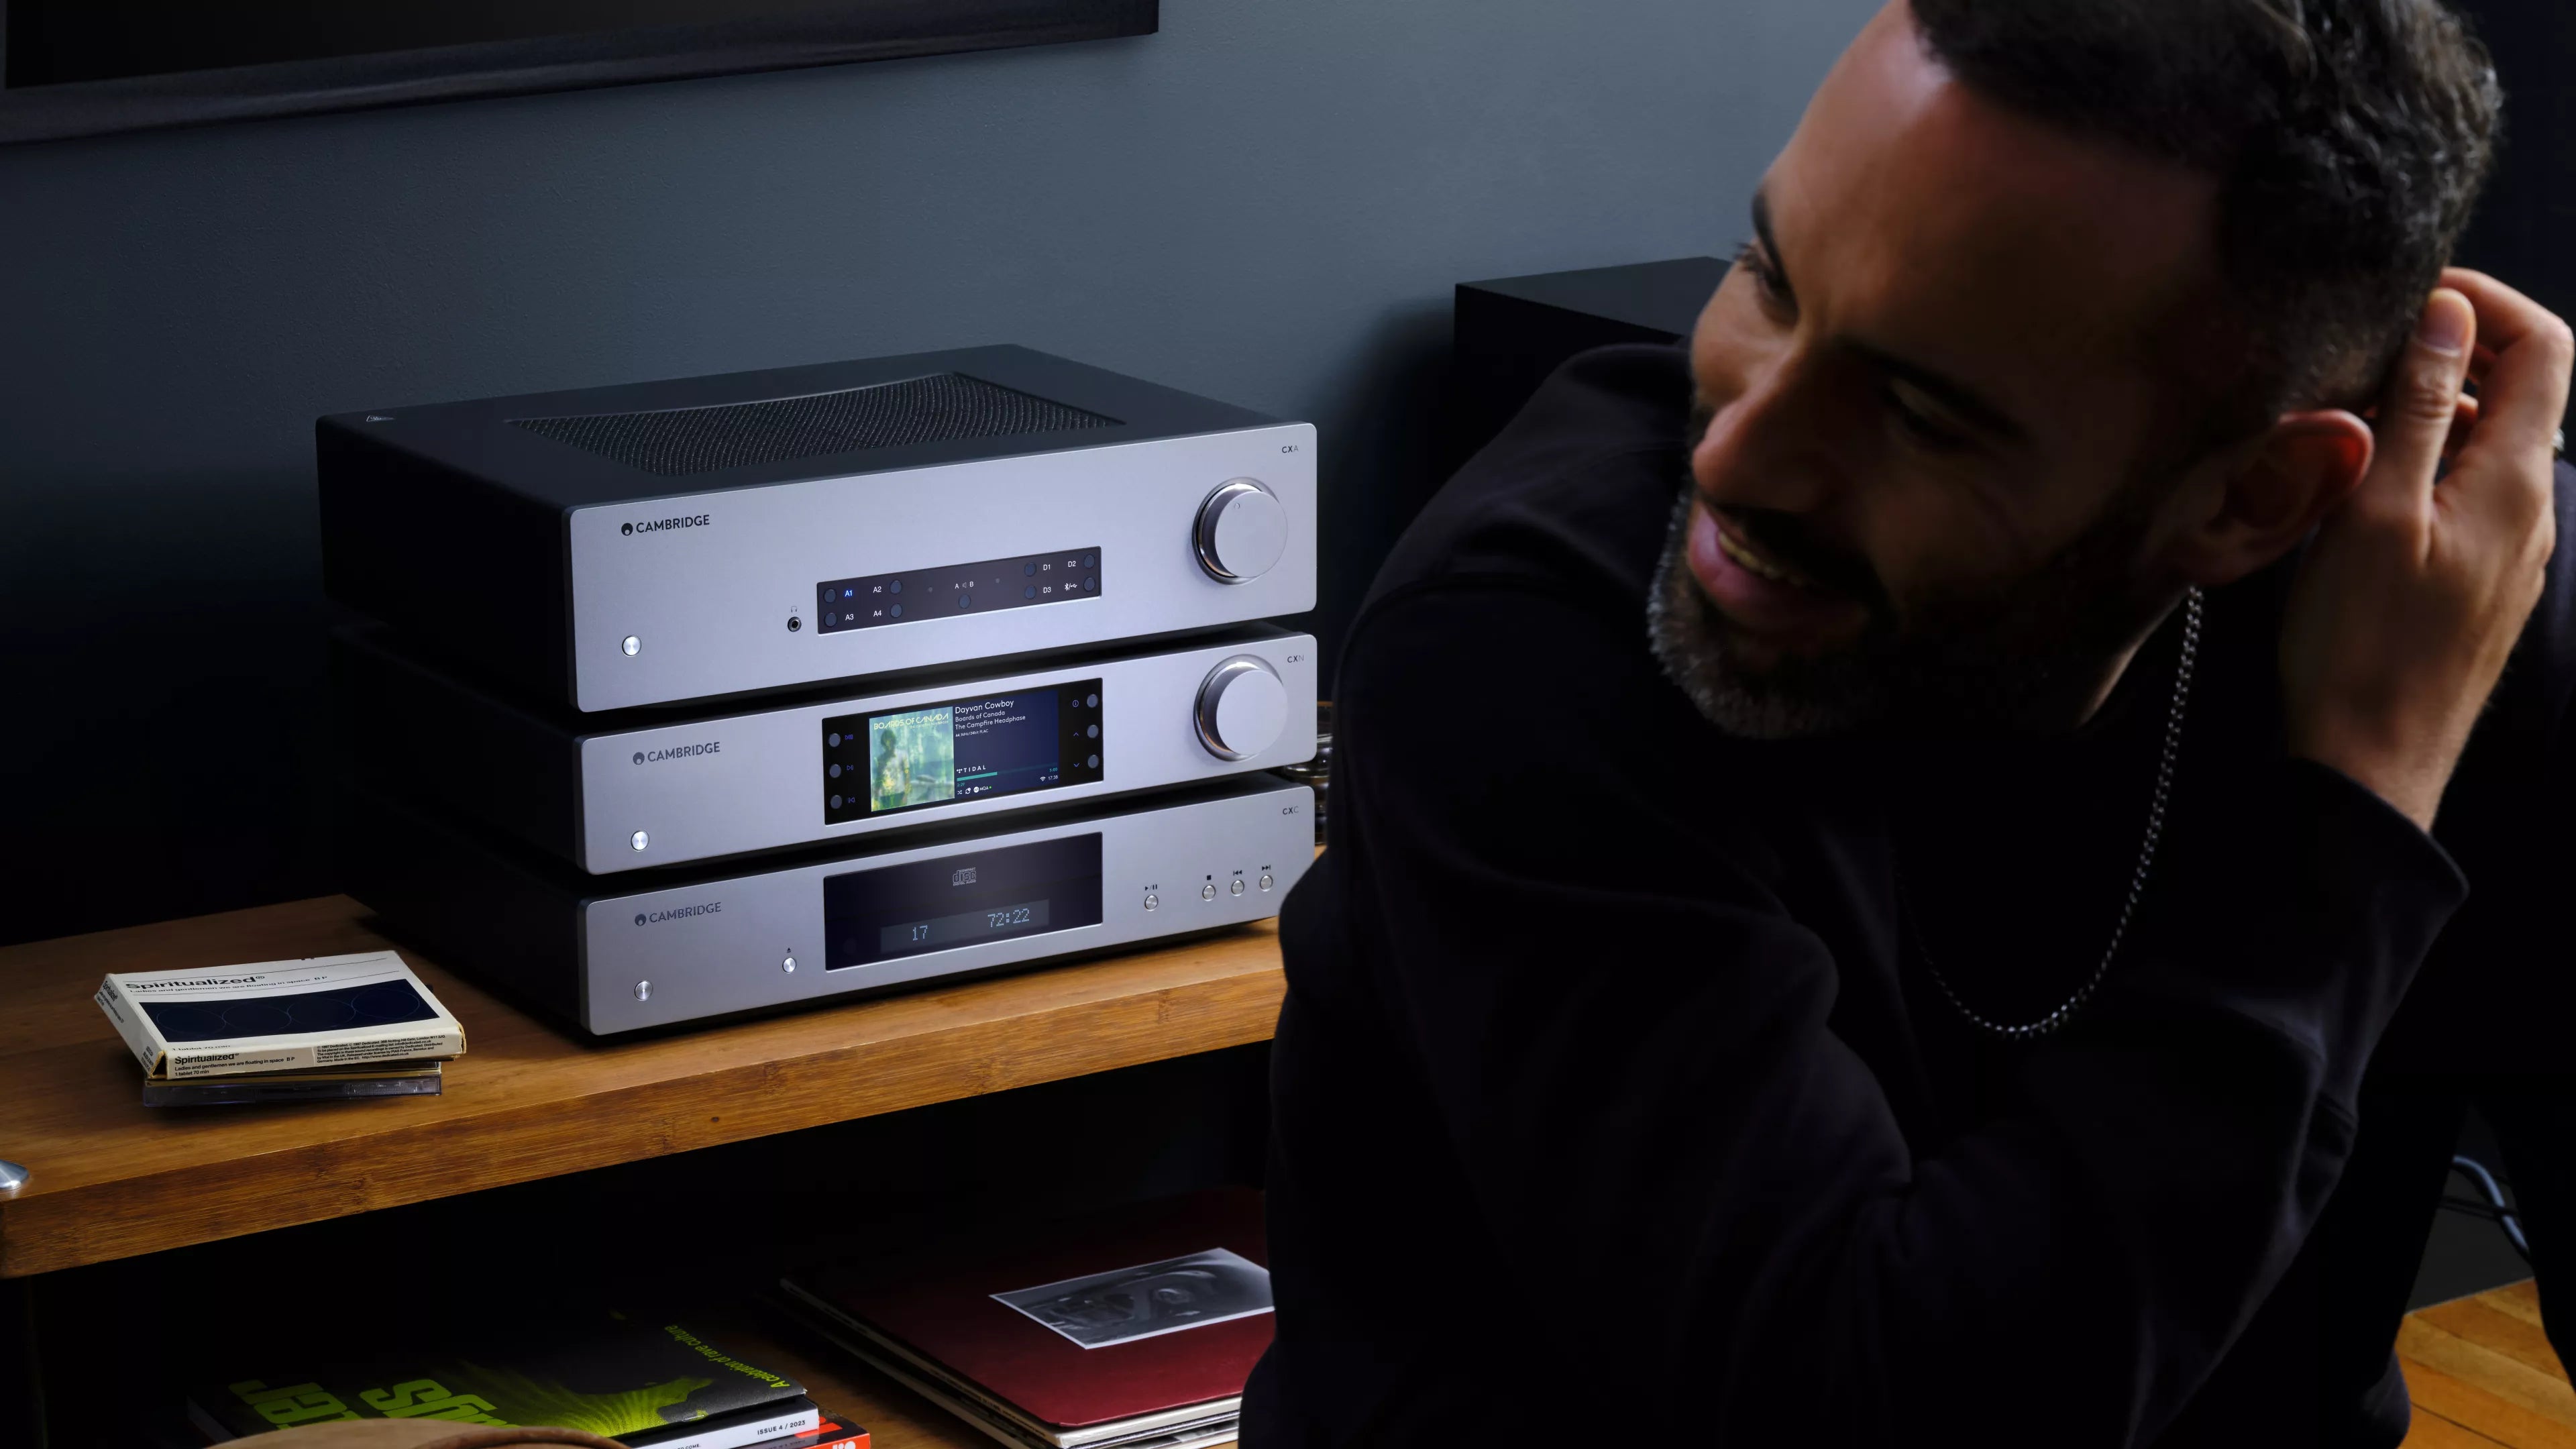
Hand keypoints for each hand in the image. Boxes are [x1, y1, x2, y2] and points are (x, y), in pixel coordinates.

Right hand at [2281, 269, 2569, 830]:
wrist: (2370, 764)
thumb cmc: (2360, 646)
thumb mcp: (2375, 510)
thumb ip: (2419, 407)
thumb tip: (2447, 315)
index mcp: (2515, 479)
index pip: (2544, 345)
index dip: (2484, 302)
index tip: (2411, 300)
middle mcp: (2532, 508)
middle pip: (2521, 390)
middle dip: (2449, 355)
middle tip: (2360, 362)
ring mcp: (2511, 550)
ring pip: (2489, 444)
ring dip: (2430, 415)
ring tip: (2347, 427)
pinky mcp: (2480, 582)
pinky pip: (2469, 496)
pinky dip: (2425, 467)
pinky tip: (2362, 494)